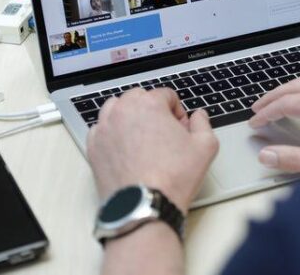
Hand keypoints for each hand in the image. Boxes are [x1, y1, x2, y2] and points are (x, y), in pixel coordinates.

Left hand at [87, 88, 218, 212]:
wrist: (144, 206)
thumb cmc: (172, 177)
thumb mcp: (206, 146)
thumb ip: (203, 123)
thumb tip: (198, 117)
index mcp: (149, 105)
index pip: (166, 94)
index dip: (178, 111)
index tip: (181, 128)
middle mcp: (123, 112)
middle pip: (139, 97)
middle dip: (152, 109)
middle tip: (164, 132)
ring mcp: (104, 129)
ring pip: (116, 108)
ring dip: (130, 116)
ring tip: (142, 137)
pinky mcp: (93, 147)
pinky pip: (101, 129)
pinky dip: (112, 132)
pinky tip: (126, 148)